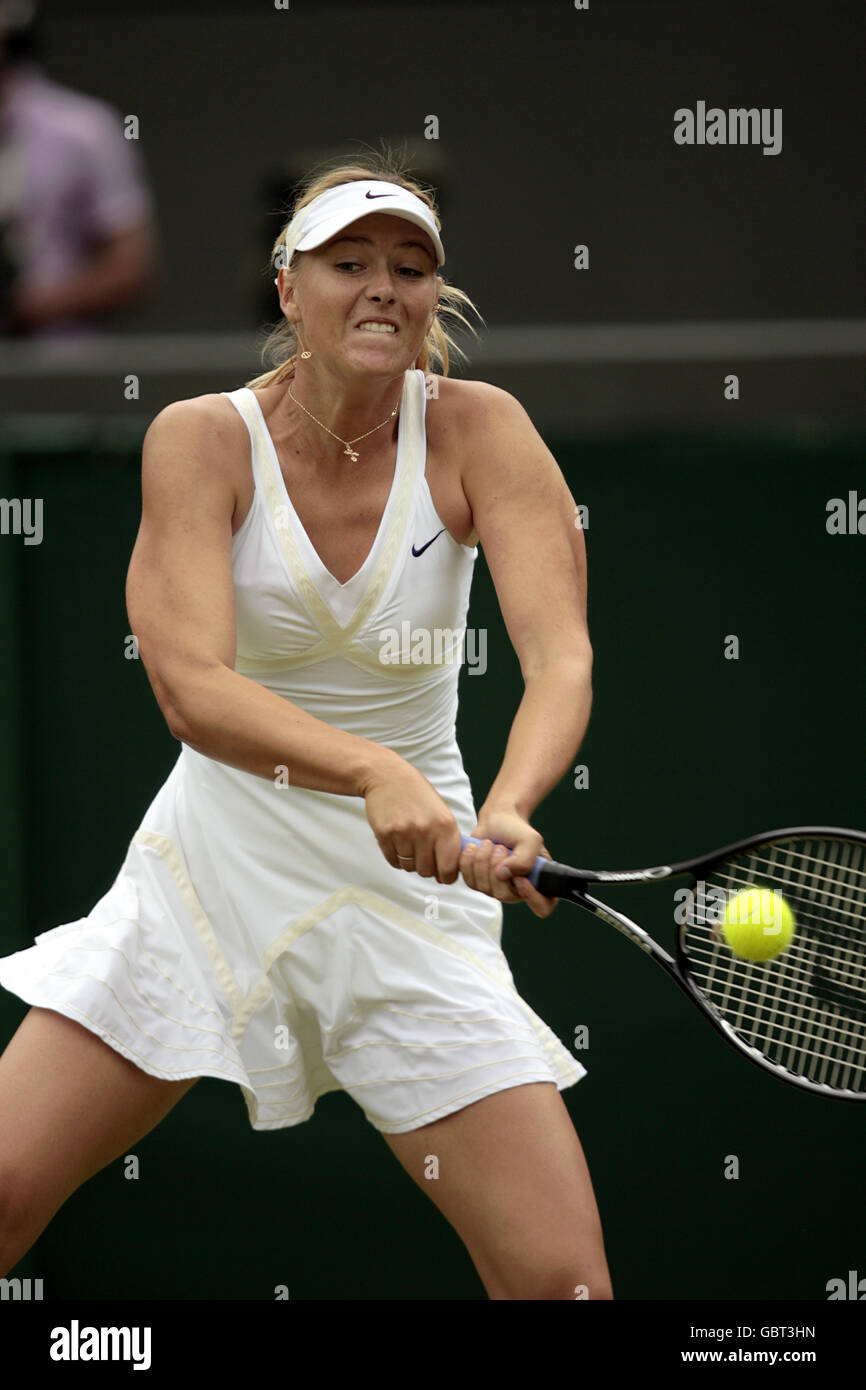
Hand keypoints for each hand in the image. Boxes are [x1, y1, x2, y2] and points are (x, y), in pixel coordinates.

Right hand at [362, 754, 460, 882]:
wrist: (388, 777)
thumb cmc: (418, 795)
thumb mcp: (442, 812)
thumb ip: (449, 839)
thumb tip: (453, 868)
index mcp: (445, 825)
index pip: (449, 868)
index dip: (447, 876)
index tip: (444, 874)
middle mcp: (425, 830)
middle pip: (427, 871)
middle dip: (427, 868)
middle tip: (424, 856)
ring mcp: (403, 833)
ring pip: (409, 867)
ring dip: (410, 861)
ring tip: (410, 843)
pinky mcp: (384, 834)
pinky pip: (393, 861)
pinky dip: (396, 857)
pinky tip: (398, 842)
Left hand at [459, 808, 556, 918]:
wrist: (496, 820)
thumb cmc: (517, 831)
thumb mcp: (530, 840)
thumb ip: (525, 859)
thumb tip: (503, 875)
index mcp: (538, 883)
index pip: (543, 907)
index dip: (532, 897)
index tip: (519, 878)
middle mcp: (517, 891)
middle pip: (504, 895)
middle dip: (497, 867)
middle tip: (501, 848)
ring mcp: (496, 889)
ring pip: (484, 888)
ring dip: (483, 861)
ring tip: (489, 844)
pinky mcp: (478, 883)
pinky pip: (469, 881)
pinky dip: (469, 861)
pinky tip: (474, 848)